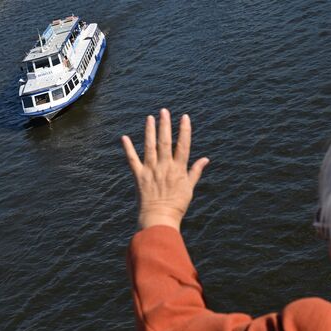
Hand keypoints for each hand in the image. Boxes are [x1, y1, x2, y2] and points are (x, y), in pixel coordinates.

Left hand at [121, 109, 208, 229]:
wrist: (159, 218)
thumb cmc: (177, 205)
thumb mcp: (190, 188)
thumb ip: (196, 171)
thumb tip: (205, 159)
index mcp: (178, 169)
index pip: (183, 145)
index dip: (184, 130)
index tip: (185, 117)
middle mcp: (164, 166)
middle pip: (165, 141)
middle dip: (165, 125)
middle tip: (164, 111)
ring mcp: (150, 170)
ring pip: (149, 146)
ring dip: (149, 131)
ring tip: (150, 118)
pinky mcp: (139, 176)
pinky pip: (132, 160)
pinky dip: (128, 148)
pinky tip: (125, 137)